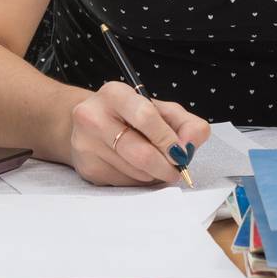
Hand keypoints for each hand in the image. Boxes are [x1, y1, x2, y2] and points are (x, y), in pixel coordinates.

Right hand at [66, 80, 211, 185]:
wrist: (91, 124)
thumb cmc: (131, 116)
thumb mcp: (161, 110)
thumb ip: (185, 123)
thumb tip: (189, 146)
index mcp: (115, 94)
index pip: (145, 117)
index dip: (168, 139)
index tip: (181, 153)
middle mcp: (94, 116)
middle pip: (139, 152)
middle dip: (165, 166)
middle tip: (176, 170)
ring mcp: (86, 144)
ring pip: (134, 172)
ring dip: (154, 174)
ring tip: (155, 164)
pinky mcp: (87, 169)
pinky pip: (124, 183)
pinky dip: (139, 180)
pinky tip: (136, 168)